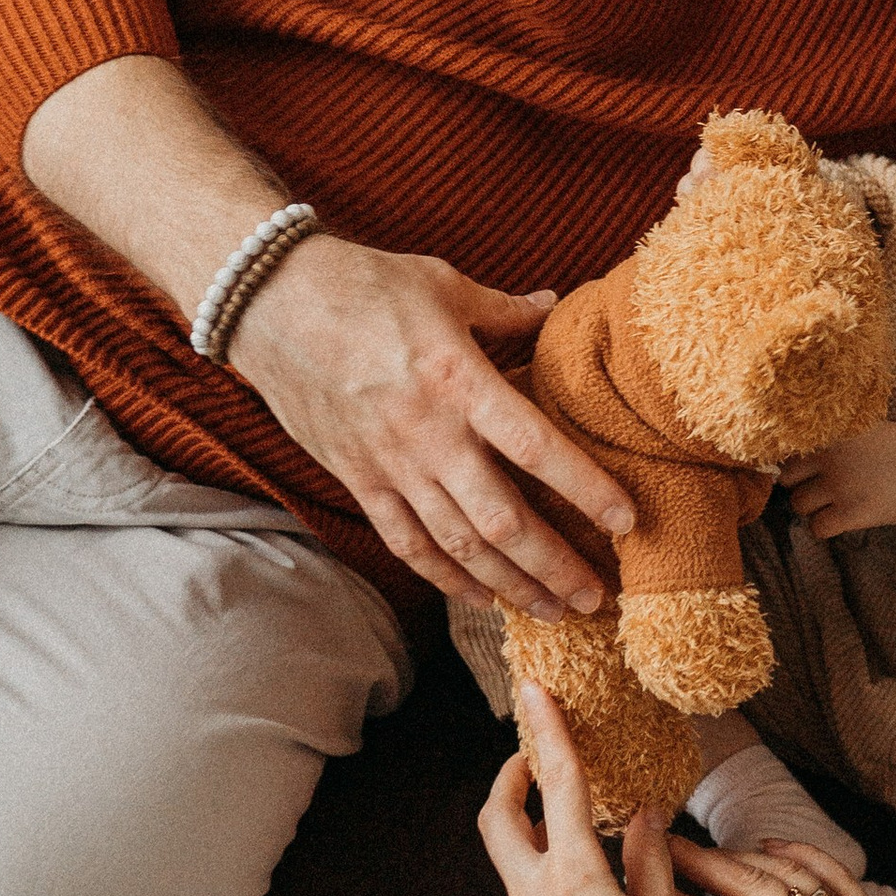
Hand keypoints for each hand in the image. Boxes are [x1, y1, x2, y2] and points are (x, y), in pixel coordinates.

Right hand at [232, 234, 633, 614]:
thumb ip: (507, 310)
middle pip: (502, 520)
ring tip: (553, 612)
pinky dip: (444, 578)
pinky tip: (480, 600)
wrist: (269, 301)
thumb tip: (556, 304)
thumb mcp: (445, 284)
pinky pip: (406, 543)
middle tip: (597, 596)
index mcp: (459, 380)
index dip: (586, 489)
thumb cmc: (363, 283)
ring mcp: (389, 465)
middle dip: (554, 565)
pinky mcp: (357, 480)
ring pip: (458, 545)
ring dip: (509, 586)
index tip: (627, 520)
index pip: (536, 447)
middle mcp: (428, 434)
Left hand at [477, 683, 687, 895]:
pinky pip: (528, 887)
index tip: (537, 691)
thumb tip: (642, 815)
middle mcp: (536, 895)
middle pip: (499, 817)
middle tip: (536, 754)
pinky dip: (545, 860)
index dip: (547, 731)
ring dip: (526, 818)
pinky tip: (586, 868)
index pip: (555, 785)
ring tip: (568, 806)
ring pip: (509, 853)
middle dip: (509, 777)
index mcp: (574, 877)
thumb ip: (651, 858)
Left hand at [778, 420, 895, 542]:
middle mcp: (832, 457)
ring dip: (812, 507)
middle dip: (800, 484)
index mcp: (835, 433)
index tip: (808, 468)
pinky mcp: (851, 514)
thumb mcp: (870, 427)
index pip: (789, 449)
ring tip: (833, 503)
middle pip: (787, 478)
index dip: (796, 461)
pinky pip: (817, 528)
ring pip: (798, 505)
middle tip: (819, 487)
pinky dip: (825, 526)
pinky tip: (840, 519)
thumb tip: (802, 443)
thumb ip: (837, 433)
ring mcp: (840, 486)